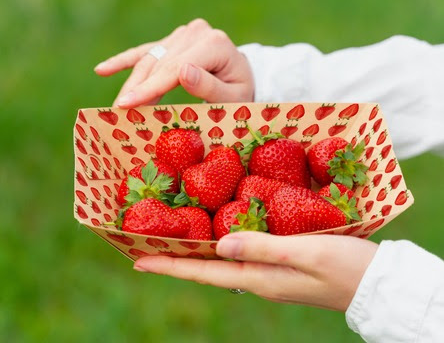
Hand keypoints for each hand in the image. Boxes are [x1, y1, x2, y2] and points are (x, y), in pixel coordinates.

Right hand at [95, 18, 254, 107]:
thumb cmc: (241, 92)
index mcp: (213, 44)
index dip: (149, 88)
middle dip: (137, 89)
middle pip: (159, 63)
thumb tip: (182, 72)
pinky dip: (124, 61)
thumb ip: (210, 86)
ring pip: (149, 59)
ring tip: (117, 105)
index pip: (174, 69)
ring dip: (132, 83)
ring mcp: (183, 34)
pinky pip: (146, 51)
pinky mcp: (174, 40)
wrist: (245, 77)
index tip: (127, 105)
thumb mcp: (234, 97)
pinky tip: (102, 70)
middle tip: (118, 112)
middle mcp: (196, 32)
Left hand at [133, 231, 377, 311]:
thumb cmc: (346, 266)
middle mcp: (257, 277)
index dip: (170, 264)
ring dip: (194, 250)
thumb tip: (219, 244)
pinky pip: (241, 253)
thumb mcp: (305, 252)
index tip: (138, 258)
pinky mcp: (280, 263)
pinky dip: (221, 243)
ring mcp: (268, 272)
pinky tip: (217, 231)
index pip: (203, 271)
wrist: (376, 283)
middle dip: (175, 257)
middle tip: (146, 245)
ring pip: (221, 260)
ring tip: (172, 238)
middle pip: (206, 267)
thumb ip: (262, 246)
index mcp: (258, 277)